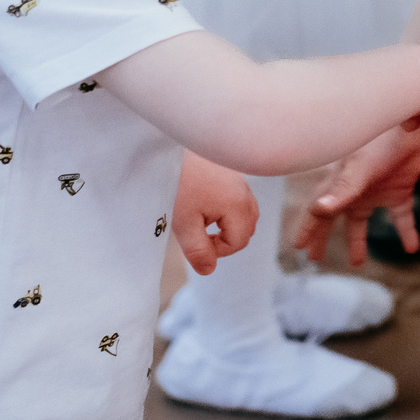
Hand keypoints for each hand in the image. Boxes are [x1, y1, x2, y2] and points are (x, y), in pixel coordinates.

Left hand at [170, 152, 259, 275]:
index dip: (217, 250)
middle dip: (225, 239)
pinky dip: (227, 210)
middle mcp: (246, 193)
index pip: (238, 242)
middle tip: (199, 233)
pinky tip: (205, 203)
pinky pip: (239, 200)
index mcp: (238, 206)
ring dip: (227, 225)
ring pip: (245, 215)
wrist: (172, 149)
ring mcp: (242, 182)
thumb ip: (198, 251)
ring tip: (201, 219)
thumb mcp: (184, 223)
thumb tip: (208, 270)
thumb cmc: (180, 183)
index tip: (196, 242)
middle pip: (246, 229)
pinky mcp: (233, 174)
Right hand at [292, 124, 419, 265]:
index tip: (297, 247)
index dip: (307, 229)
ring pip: (363, 222)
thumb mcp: (358, 168)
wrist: (414, 122)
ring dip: (359, 241)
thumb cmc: (382, 140)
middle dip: (323, 238)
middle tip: (315, 259)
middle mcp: (355, 191)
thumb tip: (319, 210)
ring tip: (357, 263)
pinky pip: (402, 217)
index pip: (318, 212)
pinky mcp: (400, 190)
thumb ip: (341, 190)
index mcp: (340, 185)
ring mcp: (377, 191)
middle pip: (335, 220)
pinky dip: (407, 232)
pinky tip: (412, 248)